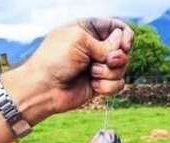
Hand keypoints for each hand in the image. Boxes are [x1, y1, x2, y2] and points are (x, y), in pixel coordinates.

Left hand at [4, 18, 133, 121]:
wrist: (44, 89)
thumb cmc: (55, 60)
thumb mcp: (80, 40)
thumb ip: (106, 43)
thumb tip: (122, 49)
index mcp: (88, 30)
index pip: (116, 27)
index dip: (125, 35)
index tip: (124, 44)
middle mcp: (95, 47)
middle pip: (123, 49)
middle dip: (118, 57)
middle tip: (107, 61)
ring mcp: (98, 66)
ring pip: (122, 68)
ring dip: (109, 72)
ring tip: (91, 74)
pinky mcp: (100, 84)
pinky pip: (118, 84)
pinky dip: (107, 86)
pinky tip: (93, 86)